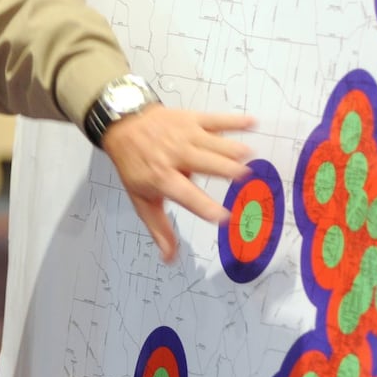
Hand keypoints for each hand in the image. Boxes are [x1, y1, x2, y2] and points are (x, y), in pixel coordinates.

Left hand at [101, 105, 254, 263]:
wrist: (124, 126)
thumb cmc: (135, 165)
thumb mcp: (142, 200)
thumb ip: (160, 229)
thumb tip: (170, 257)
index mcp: (163, 178)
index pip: (187, 195)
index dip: (206, 207)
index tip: (224, 218)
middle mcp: (176, 156)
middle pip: (208, 164)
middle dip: (227, 171)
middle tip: (245, 179)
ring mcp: (186, 136)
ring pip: (215, 144)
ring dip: (233, 150)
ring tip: (249, 157)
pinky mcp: (193, 119)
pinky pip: (216, 120)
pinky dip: (235, 122)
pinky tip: (252, 123)